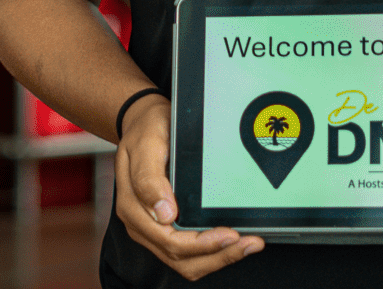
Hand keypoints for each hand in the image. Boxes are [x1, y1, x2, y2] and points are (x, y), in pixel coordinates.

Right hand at [114, 94, 263, 280]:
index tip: (230, 235)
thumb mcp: (146, 144)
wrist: (142, 121)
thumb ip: (149, 178)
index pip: (170, 239)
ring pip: (185, 260)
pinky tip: (231, 242)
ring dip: (217, 257)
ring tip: (247, 245)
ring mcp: (152, 227)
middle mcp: (142, 223)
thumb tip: (163, 213)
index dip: (202, 244)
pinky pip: (187, 251)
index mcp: (133, 206)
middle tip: (248, 243)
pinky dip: (211, 252)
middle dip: (217, 255)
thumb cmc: (147, 129)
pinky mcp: (164, 225)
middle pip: (180, 256)